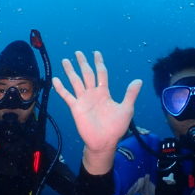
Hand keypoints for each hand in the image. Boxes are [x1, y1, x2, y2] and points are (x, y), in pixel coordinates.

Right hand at [52, 50, 141, 174]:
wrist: (104, 141)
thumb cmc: (116, 127)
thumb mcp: (126, 109)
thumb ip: (130, 94)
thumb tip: (138, 80)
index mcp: (104, 92)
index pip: (101, 73)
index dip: (99, 63)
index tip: (96, 53)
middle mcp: (93, 93)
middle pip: (87, 74)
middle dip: (83, 63)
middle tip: (78, 52)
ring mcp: (83, 100)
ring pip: (75, 81)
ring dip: (70, 71)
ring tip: (65, 60)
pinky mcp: (76, 108)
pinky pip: (67, 96)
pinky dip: (60, 88)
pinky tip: (55, 80)